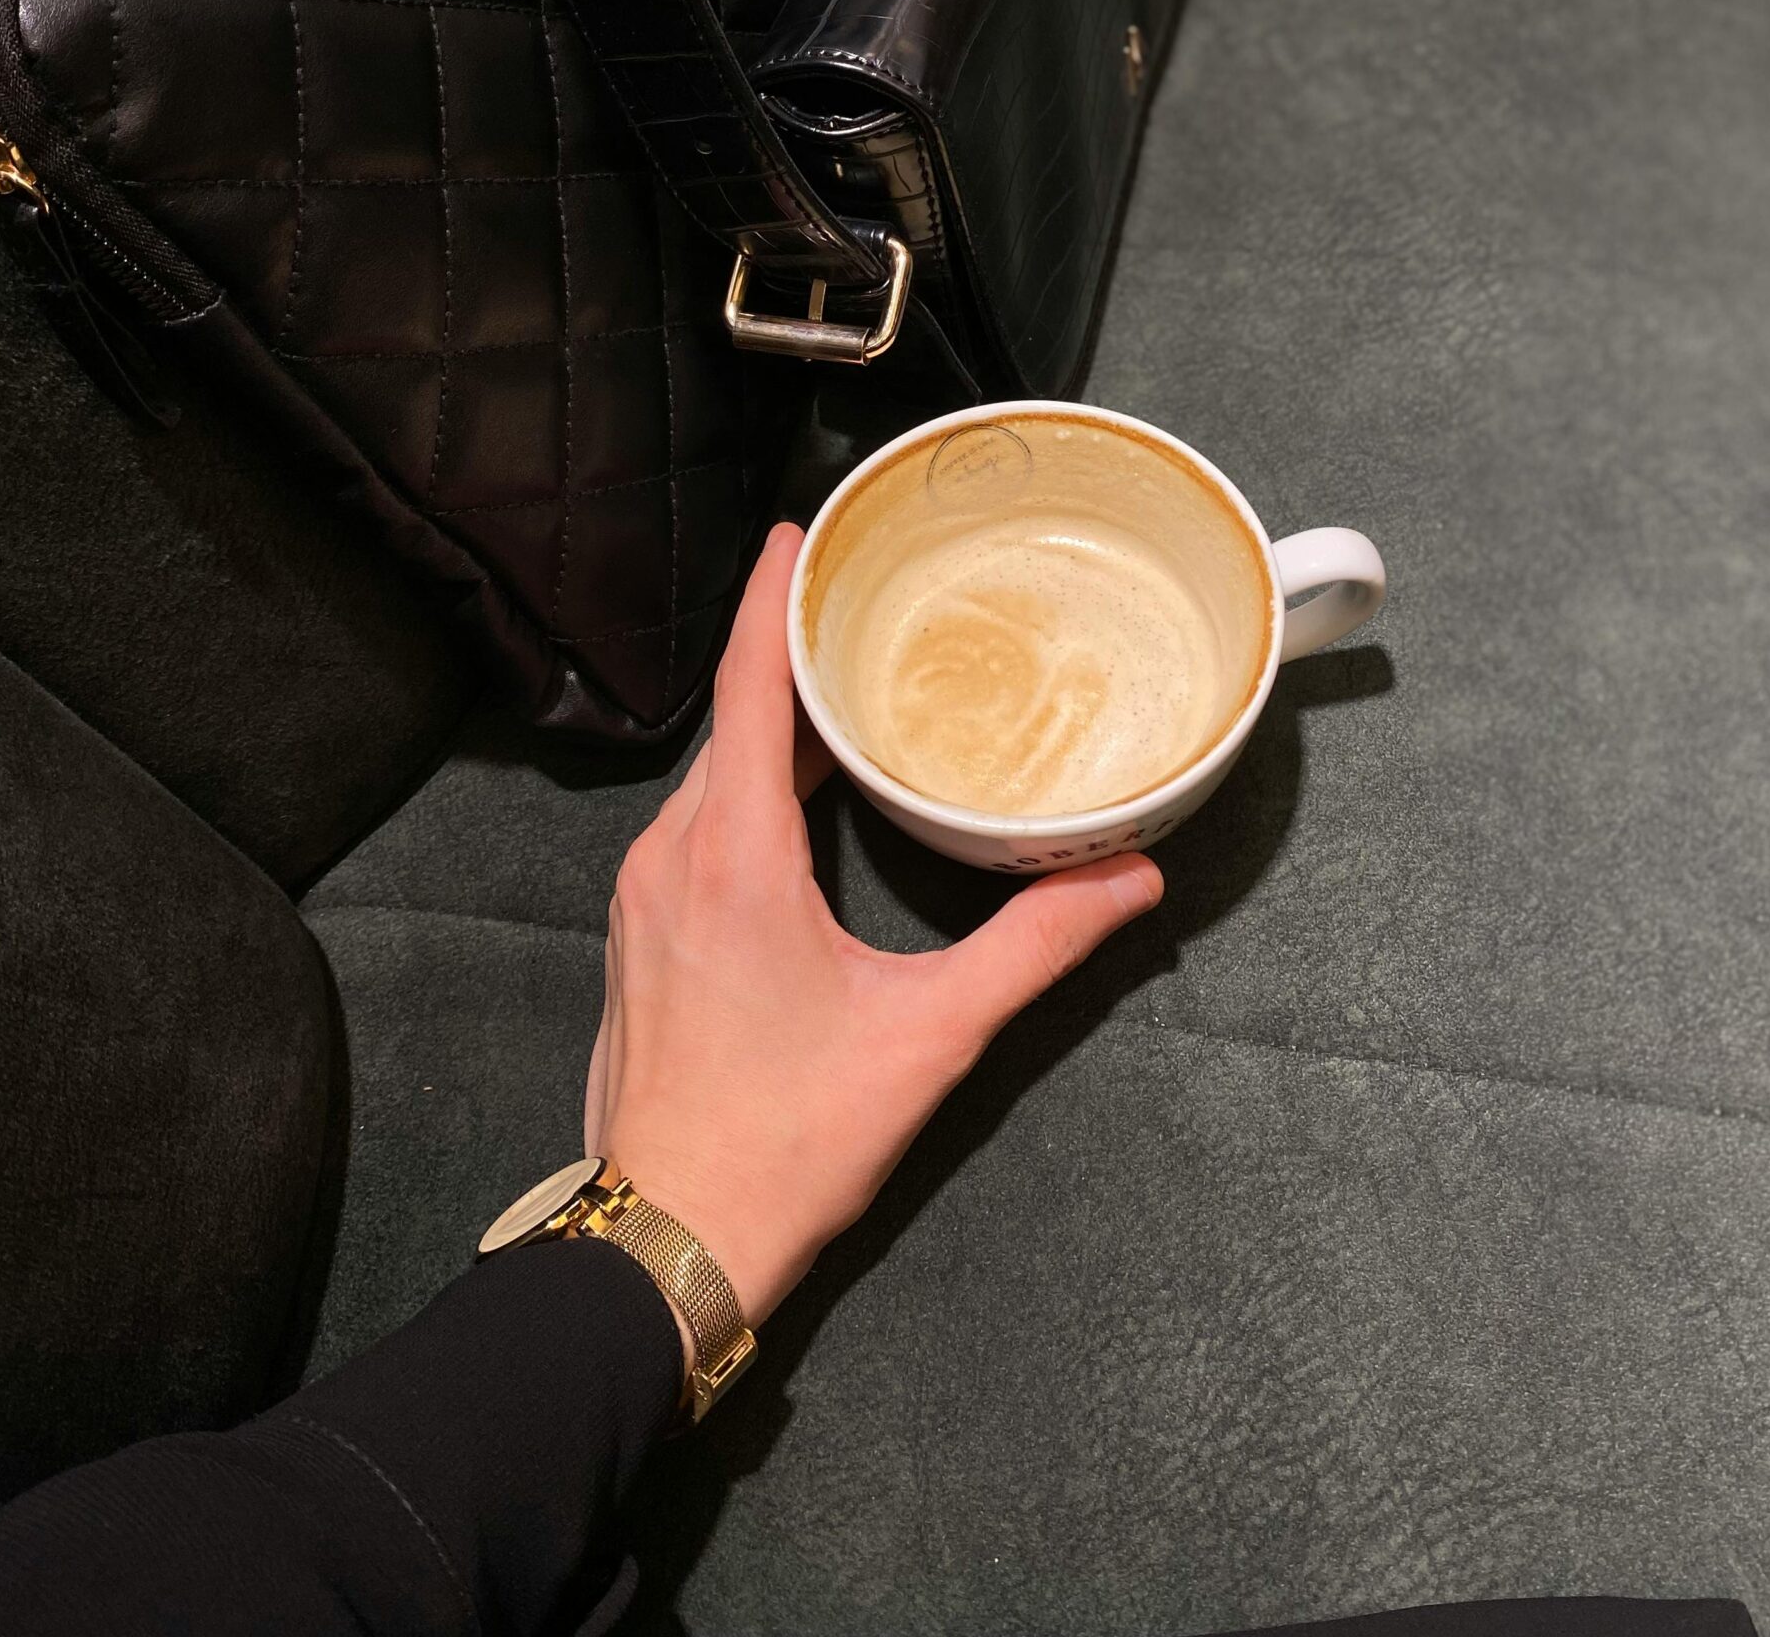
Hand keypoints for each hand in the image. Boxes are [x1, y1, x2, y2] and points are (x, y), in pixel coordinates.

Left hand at [584, 522, 1162, 1327]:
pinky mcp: (640, 932)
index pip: (747, 685)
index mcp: (731, 854)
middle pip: (735, 722)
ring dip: (774, 730)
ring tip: (849, 689)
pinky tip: (803, 798)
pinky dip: (749, 789)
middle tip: (864, 602)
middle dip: (793, 658)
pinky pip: (695, 825)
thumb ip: (1035, 945)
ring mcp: (643, 895)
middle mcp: (671, 856)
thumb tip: (1129, 881)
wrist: (667, 1240)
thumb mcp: (929, 1037)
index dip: (769, 596)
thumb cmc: (786, 1141)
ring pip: (713, 777)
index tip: (798, 529)